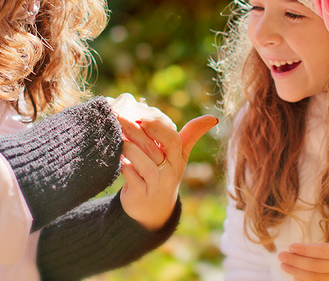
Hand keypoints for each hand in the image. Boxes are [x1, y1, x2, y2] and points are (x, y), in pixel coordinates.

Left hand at [109, 94, 216, 230]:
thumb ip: (191, 135)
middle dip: (135, 131)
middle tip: (118, 117)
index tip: (142, 117)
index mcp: (178, 160)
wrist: (153, 211)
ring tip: (116, 135)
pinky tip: (115, 157)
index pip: (174, 141)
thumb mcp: (179, 157)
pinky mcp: (139, 196)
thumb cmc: (165, 175)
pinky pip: (132, 179)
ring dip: (129, 149)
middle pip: (154, 149)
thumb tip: (212, 118)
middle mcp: (169, 173)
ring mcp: (155, 186)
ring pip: (145, 165)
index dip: (158, 128)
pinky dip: (124, 167)